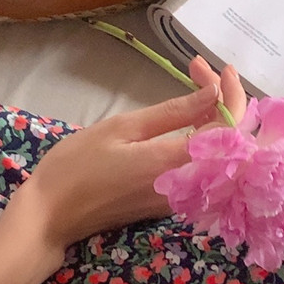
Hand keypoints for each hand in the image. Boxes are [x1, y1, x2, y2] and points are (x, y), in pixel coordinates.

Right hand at [0, 63, 243, 283]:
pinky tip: (190, 117)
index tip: (217, 67)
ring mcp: (182, 198)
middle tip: (199, 71)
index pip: (228, 128)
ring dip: (216, 117)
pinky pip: (204, 168)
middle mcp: (188, 185)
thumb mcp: (122, 128)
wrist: (51, 216)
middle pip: (232, 141)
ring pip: (220, 155)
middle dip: (225, 100)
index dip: (231, 94)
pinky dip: (205, 138)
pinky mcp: (172, 203)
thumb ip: (173, 113)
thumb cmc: (77, 166)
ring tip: (197, 85)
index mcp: (175, 163)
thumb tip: (214, 93)